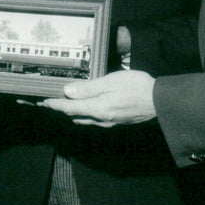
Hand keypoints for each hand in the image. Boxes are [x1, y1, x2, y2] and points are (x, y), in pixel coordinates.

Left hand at [39, 70, 155, 126]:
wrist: (160, 101)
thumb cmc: (136, 87)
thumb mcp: (109, 82)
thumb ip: (88, 88)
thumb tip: (68, 91)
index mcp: (98, 109)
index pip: (70, 108)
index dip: (56, 105)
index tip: (44, 102)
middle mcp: (102, 119)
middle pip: (76, 115)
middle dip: (62, 109)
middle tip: (50, 101)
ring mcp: (110, 122)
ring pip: (86, 119)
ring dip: (73, 112)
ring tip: (64, 104)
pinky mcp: (117, 121)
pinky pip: (96, 119)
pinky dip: (86, 113)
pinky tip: (87, 107)